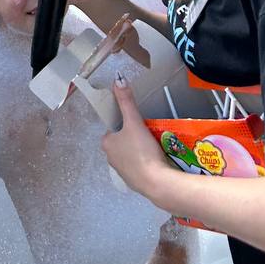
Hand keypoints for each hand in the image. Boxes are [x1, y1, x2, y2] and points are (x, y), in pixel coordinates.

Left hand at [101, 77, 173, 202]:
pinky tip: (156, 161)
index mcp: (107, 144)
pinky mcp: (135, 183)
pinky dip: (146, 164)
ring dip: (140, 151)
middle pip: (122, 142)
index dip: (125, 124)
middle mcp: (111, 159)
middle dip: (133, 138)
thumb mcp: (134, 121)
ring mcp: (123, 173)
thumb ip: (126, 101)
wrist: (157, 182)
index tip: (137, 124)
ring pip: (131, 156)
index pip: (113, 129)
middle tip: (148, 134)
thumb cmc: (142, 151)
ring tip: (154, 147)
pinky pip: (140, 168)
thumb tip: (118, 80)